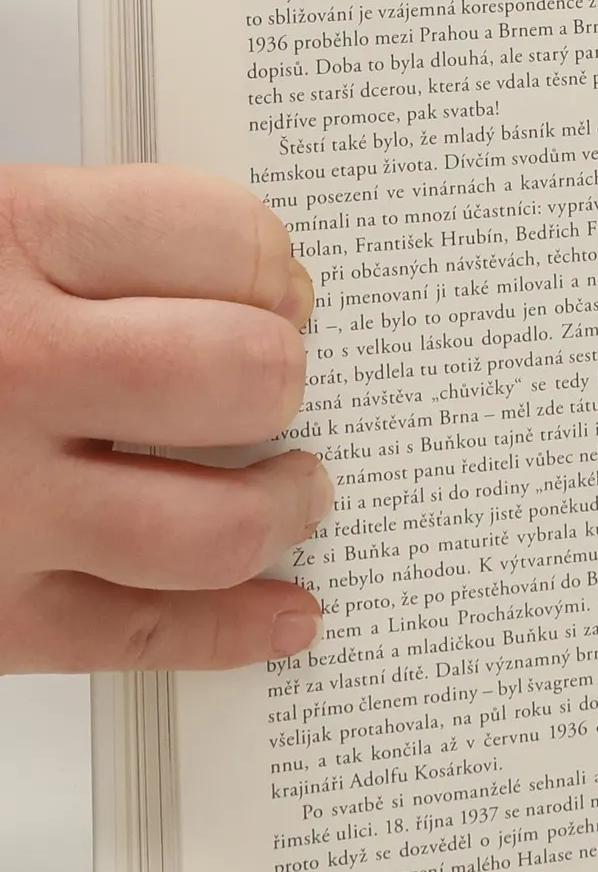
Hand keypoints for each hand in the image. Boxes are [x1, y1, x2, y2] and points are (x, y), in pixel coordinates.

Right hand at [0, 166, 329, 673]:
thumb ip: (69, 244)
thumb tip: (248, 280)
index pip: (218, 238)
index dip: (266, 264)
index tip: (276, 286)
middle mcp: (6, 371)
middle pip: (243, 375)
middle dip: (283, 378)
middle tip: (278, 382)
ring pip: (221, 523)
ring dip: (284, 506)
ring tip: (293, 489)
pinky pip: (145, 633)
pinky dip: (237, 631)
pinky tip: (285, 613)